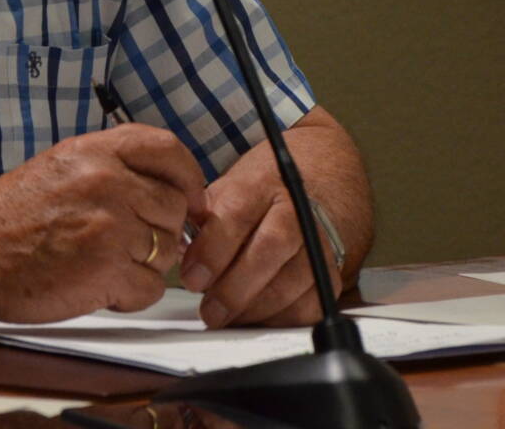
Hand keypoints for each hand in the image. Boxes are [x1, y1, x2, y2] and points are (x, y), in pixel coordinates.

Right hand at [0, 124, 206, 322]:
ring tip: (103, 264)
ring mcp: (109, 226)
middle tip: (125, 243)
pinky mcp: (107, 270)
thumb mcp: (62, 166)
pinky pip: (150, 287)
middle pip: (174, 207)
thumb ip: (114, 169)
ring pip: (166, 250)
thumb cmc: (11, 217)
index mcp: (95, 151)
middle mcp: (107, 182)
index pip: (168, 150)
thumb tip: (170, 191)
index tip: (191, 199)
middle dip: (160, 230)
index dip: (188, 178)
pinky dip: (131, 295)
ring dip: (144, 264)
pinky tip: (99, 286)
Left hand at [180, 149, 336, 328]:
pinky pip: (308, 305)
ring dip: (253, 308)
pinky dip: (278, 318)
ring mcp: (317, 241)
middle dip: (234, 288)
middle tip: (208, 311)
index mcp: (261, 185)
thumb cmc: (255, 198)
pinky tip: (253, 318)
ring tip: (224, 317)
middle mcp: (295, 210)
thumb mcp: (222, 194)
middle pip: (270, 249)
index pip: (237, 214)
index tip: (192, 278)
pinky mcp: (329, 272)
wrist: (306, 190)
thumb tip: (175, 251)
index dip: (213, 250)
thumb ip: (199, 220)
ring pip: (292, 282)